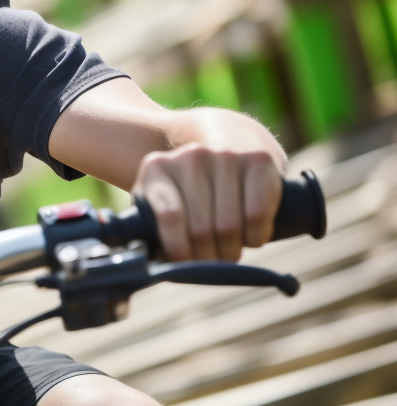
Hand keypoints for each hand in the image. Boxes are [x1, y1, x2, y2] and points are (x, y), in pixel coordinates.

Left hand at [133, 143, 282, 261]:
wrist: (230, 141)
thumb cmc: (188, 189)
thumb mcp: (160, 199)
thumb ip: (148, 226)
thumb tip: (146, 263)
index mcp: (157, 168)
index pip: (169, 217)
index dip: (178, 250)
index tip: (185, 264)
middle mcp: (191, 157)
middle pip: (201, 230)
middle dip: (208, 258)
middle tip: (212, 264)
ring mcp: (226, 156)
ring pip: (230, 227)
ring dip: (232, 251)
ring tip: (229, 252)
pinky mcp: (259, 160)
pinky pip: (257, 214)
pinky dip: (256, 236)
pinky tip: (251, 237)